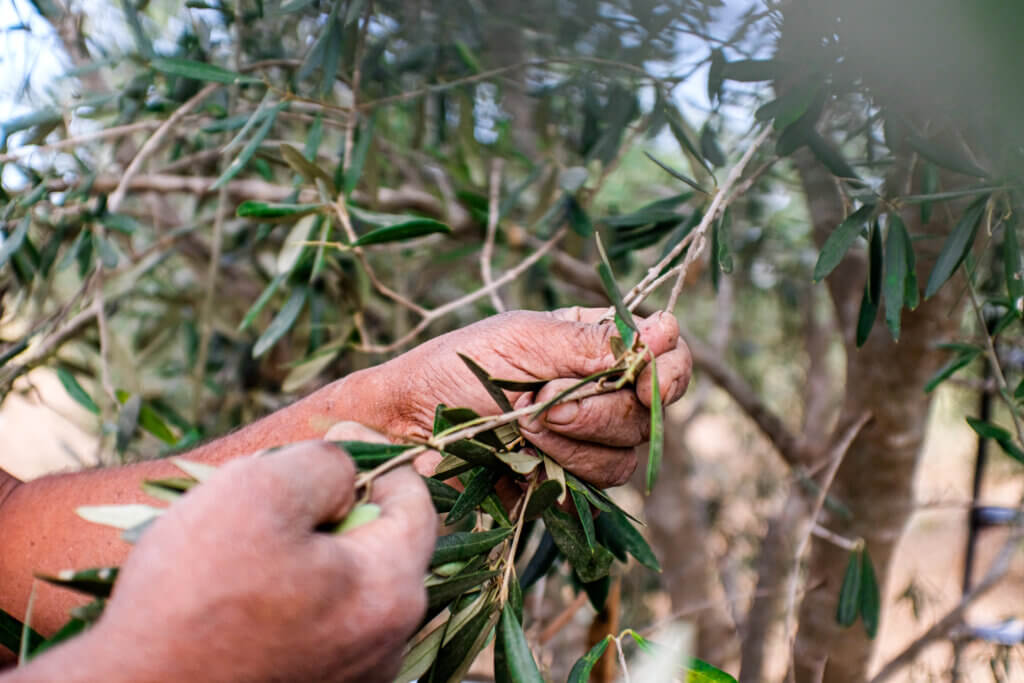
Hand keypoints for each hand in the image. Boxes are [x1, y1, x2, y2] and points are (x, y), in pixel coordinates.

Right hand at [17, 442, 434, 682]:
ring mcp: (354, 676)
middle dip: (337, 509)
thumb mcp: (260, 490)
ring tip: (251, 547)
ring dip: (312, 554)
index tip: (333, 440)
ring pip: (348, 584)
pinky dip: (295, 597)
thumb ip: (325, 464)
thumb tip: (348, 471)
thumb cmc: (194, 597)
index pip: (414, 501)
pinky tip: (243, 596)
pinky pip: (321, 624)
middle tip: (278, 495)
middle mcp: (388, 643)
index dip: (374, 459)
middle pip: (380, 543)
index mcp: (392, 591)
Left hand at [381, 307, 691, 487]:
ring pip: (625, 454)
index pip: (668, 357)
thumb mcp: (521, 339)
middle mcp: (601, 391)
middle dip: (598, 410)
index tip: (644, 376)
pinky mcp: (567, 479)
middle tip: (542, 399)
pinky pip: (596, 488)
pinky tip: (522, 456)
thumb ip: (590, 341)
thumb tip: (665, 330)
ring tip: (521, 427)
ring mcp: (586, 438)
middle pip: (649, 412)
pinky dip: (562, 471)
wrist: (404, 425)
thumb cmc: (454, 367)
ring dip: (573, 442)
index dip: (668, 370)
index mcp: (596, 345)